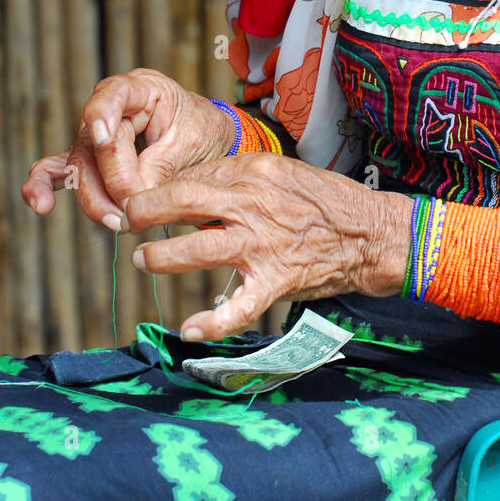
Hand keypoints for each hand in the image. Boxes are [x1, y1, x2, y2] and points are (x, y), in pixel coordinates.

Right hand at [21, 69, 238, 231]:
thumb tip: (132, 200)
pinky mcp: (91, 160)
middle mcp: (112, 108)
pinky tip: (39, 203)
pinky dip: (46, 186)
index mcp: (142, 89)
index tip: (103, 139)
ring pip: (81, 167)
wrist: (210, 143)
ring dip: (94, 199)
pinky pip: (61, 171)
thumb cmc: (202, 133)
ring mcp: (96, 135)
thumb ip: (161, 166)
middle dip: (109, 183)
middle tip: (129, 213)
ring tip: (115, 222)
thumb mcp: (193, 143)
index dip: (103, 114)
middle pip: (94, 145)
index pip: (114, 94)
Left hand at [120, 151, 413, 338]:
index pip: (195, 176)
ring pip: (200, 248)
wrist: (371, 233)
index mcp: (255, 172)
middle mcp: (253, 205)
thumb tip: (196, 188)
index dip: (164, 188)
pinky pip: (239, 306)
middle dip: (147, 210)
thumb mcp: (283, 171)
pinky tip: (188, 328)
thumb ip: (240, 178)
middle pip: (185, 201)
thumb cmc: (326, 200)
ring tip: (144, 259)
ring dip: (164, 255)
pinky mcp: (276, 281)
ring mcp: (263, 245)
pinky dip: (212, 321)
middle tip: (128, 219)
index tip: (147, 199)